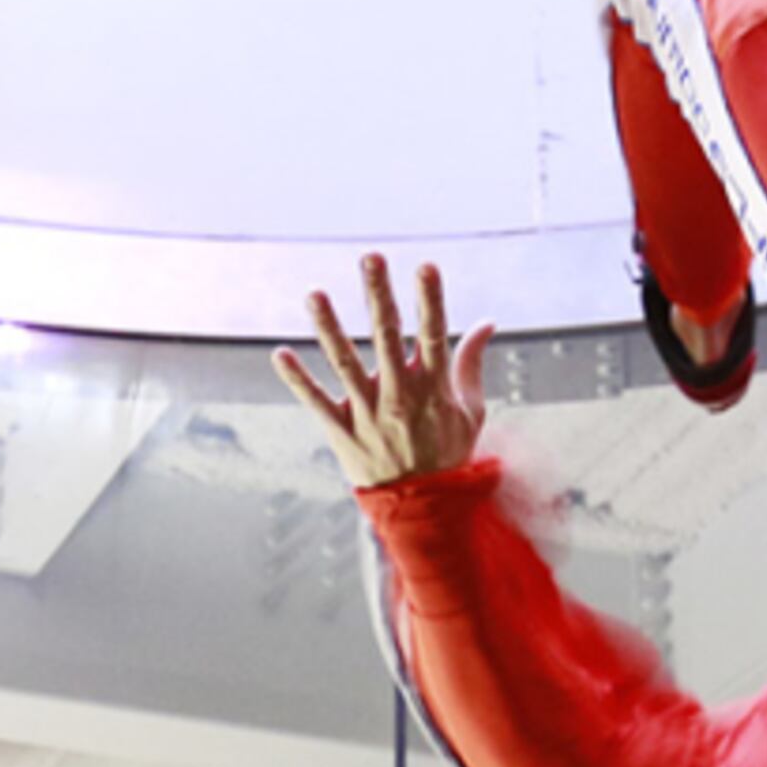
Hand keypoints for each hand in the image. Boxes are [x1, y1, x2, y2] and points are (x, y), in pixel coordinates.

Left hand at [273, 255, 497, 487]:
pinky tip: (280, 355)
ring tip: (314, 294)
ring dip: (328, 327)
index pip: (434, 335)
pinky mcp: (343, 432)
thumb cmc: (448, 453)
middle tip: (370, 257)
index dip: (430, 300)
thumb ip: (471, 362)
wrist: (424, 509)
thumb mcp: (470, 410)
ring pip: (344, 363)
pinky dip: (298, 380)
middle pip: (386, 337)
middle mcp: (398, 395)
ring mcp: (368, 413)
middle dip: (378, 295)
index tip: (426, 266)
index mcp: (433, 387)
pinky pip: (317, 403)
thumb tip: (486, 322)